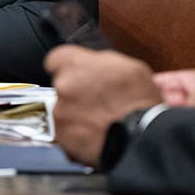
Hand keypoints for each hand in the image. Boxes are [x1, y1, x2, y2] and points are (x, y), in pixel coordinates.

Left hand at [45, 45, 163, 166]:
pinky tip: (93, 133)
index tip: (76, 75)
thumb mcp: (129, 67)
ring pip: (62, 109)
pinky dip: (76, 132)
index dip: (67, 68)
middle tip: (95, 100)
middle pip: (61, 85)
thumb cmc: (138, 100)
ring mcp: (60, 111)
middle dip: (74, 92)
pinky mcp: (61, 135)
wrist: (139, 135)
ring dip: (75, 113)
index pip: (55, 60)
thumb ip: (103, 62)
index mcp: (76, 63)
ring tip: (97, 119)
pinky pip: (64, 131)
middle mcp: (63, 84)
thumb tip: (99, 66)